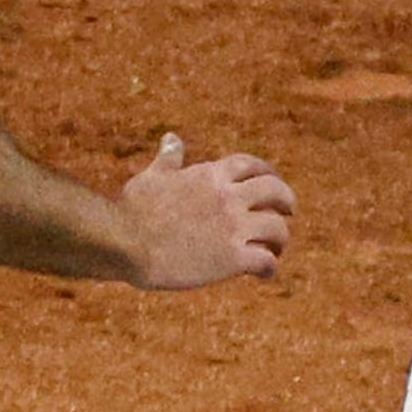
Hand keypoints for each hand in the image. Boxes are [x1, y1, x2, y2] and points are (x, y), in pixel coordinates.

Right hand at [118, 133, 294, 287]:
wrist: (123, 243)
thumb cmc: (131, 210)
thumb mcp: (152, 177)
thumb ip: (169, 159)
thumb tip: (171, 138)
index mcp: (212, 175)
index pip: (252, 165)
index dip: (268, 173)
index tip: (272, 182)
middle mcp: (229, 197)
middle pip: (276, 191)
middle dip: (286, 201)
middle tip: (288, 212)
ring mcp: (233, 227)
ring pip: (278, 228)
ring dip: (280, 239)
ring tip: (275, 249)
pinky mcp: (232, 258)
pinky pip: (266, 261)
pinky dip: (269, 268)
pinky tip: (264, 274)